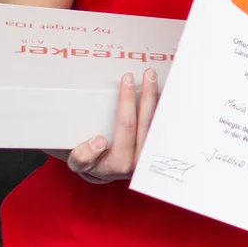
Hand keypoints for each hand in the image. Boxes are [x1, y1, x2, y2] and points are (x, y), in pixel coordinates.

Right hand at [59, 69, 159, 183]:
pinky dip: (166, 109)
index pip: (125, 125)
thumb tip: (99, 142)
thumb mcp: (79, 163)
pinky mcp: (159, 150)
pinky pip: (165, 126)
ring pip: (160, 124)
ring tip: (158, 79)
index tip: (126, 80)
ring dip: (160, 100)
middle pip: (147, 121)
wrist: (107, 172)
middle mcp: (141, 160)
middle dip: (148, 94)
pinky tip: (167, 92)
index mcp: (120, 162)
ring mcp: (152, 155)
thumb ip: (83, 156)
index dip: (127, 102)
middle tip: (148, 74)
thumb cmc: (92, 163)